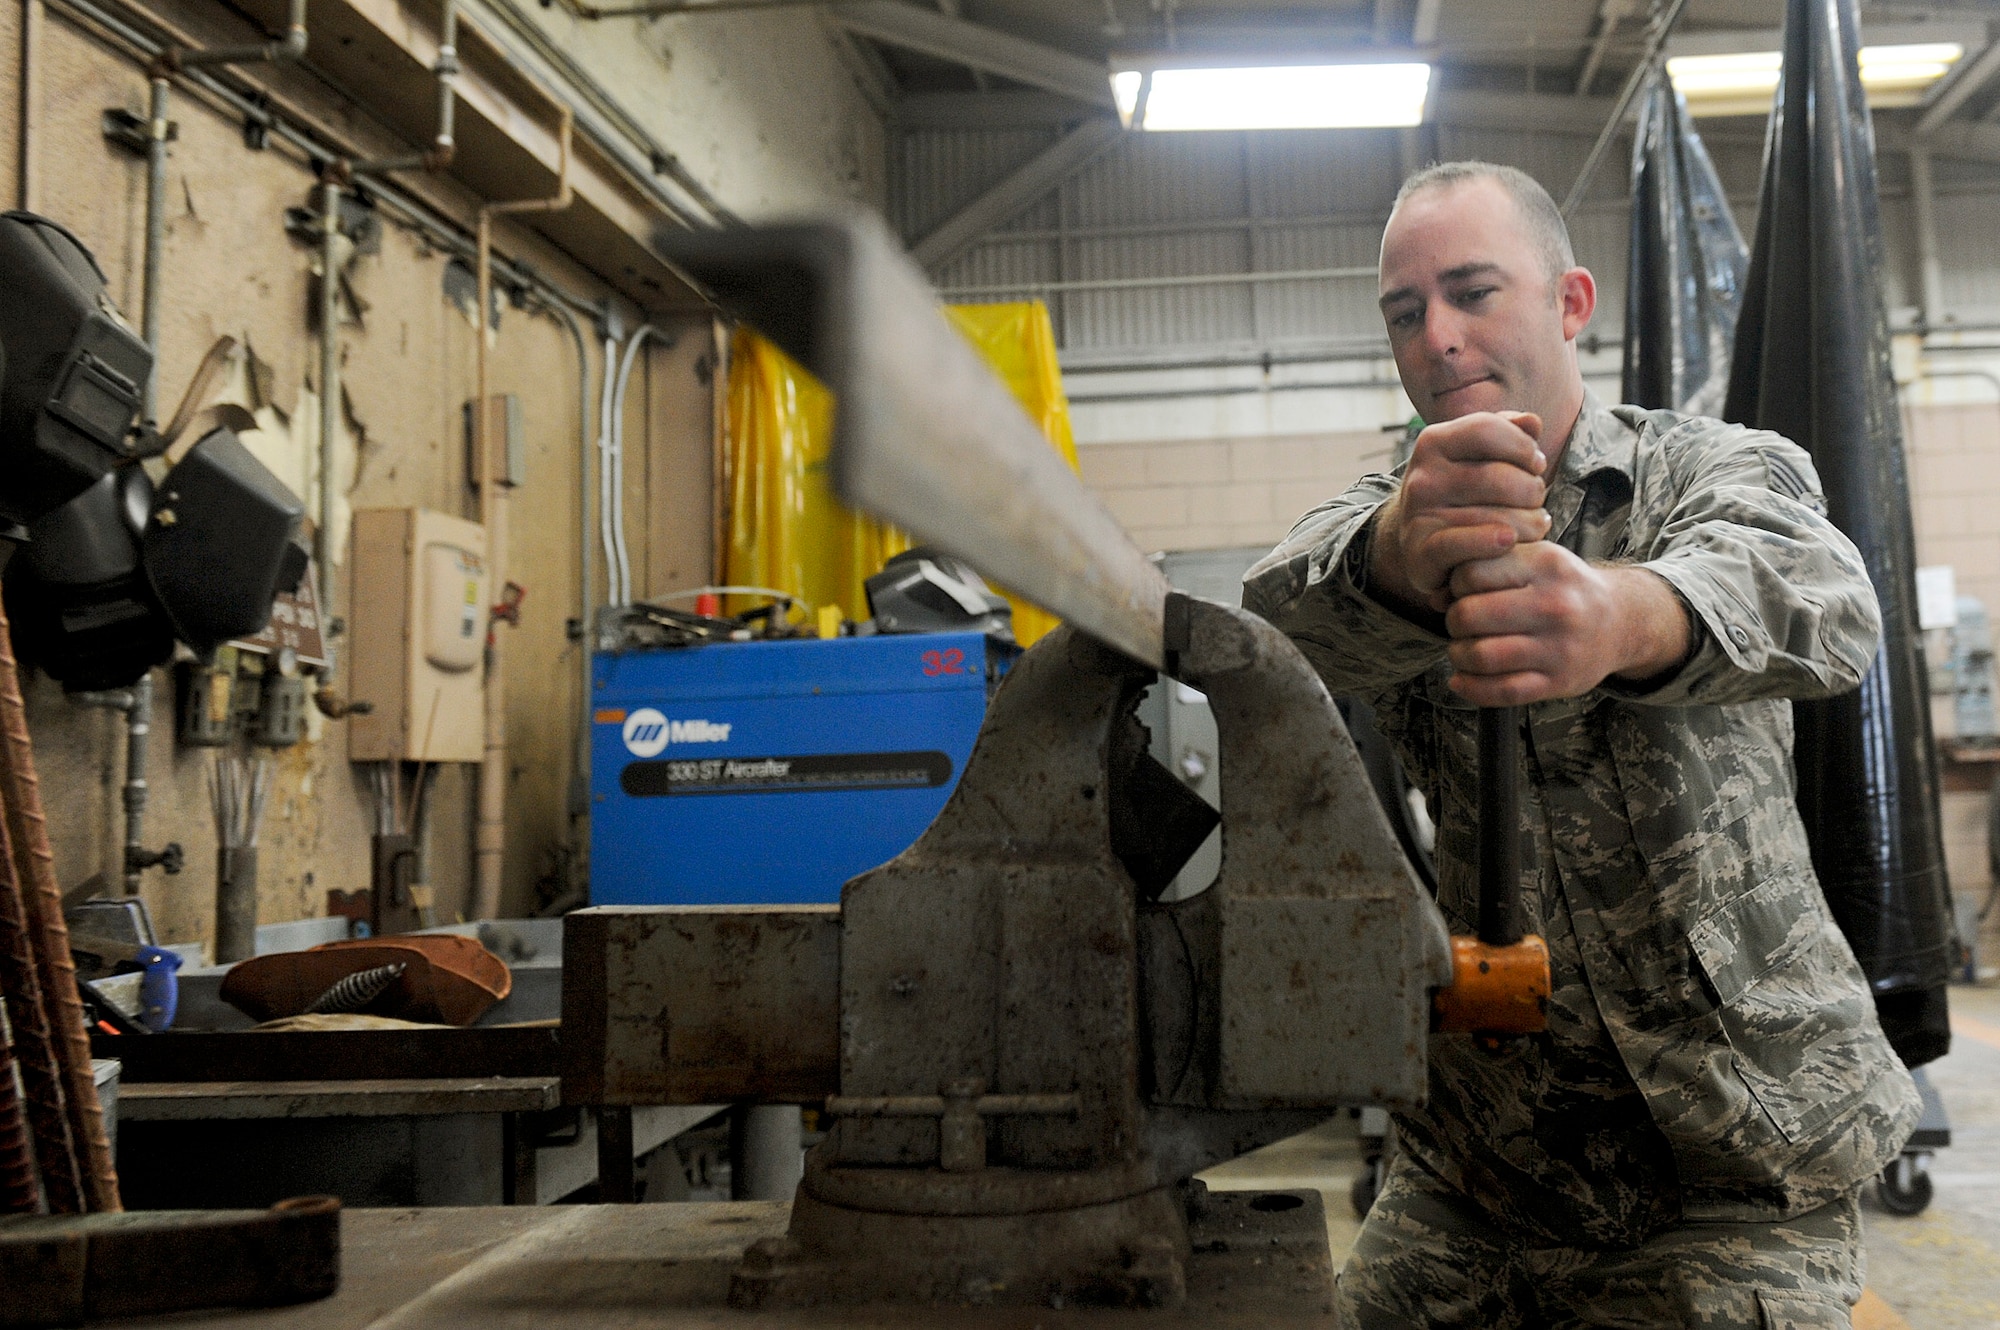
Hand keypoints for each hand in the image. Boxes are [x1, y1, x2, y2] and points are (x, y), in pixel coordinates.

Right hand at [1369, 412, 1553, 613]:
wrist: (1417, 542)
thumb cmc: (1460, 492)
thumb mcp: (1477, 456)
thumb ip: (1506, 433)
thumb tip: (1532, 422)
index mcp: (1433, 442)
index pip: (1486, 429)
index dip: (1523, 446)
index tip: (1537, 465)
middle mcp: (1422, 477)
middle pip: (1496, 477)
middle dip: (1531, 490)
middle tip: (1538, 501)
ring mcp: (1418, 516)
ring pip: (1491, 517)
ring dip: (1527, 524)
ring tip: (1535, 526)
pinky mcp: (1420, 552)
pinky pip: (1464, 545)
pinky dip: (1492, 544)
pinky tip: (1509, 541)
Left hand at [1443, 545, 1691, 704]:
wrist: (1621, 621)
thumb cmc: (1565, 588)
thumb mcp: (1538, 558)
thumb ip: (1490, 564)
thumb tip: (1436, 594)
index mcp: (1545, 566)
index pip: (1471, 573)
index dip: (1455, 585)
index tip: (1461, 592)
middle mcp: (1554, 605)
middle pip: (1469, 615)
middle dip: (1453, 621)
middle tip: (1460, 624)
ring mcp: (1558, 647)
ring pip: (1480, 656)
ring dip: (1458, 655)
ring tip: (1462, 650)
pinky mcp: (1558, 682)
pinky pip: (1501, 691)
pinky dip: (1470, 688)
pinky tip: (1461, 679)